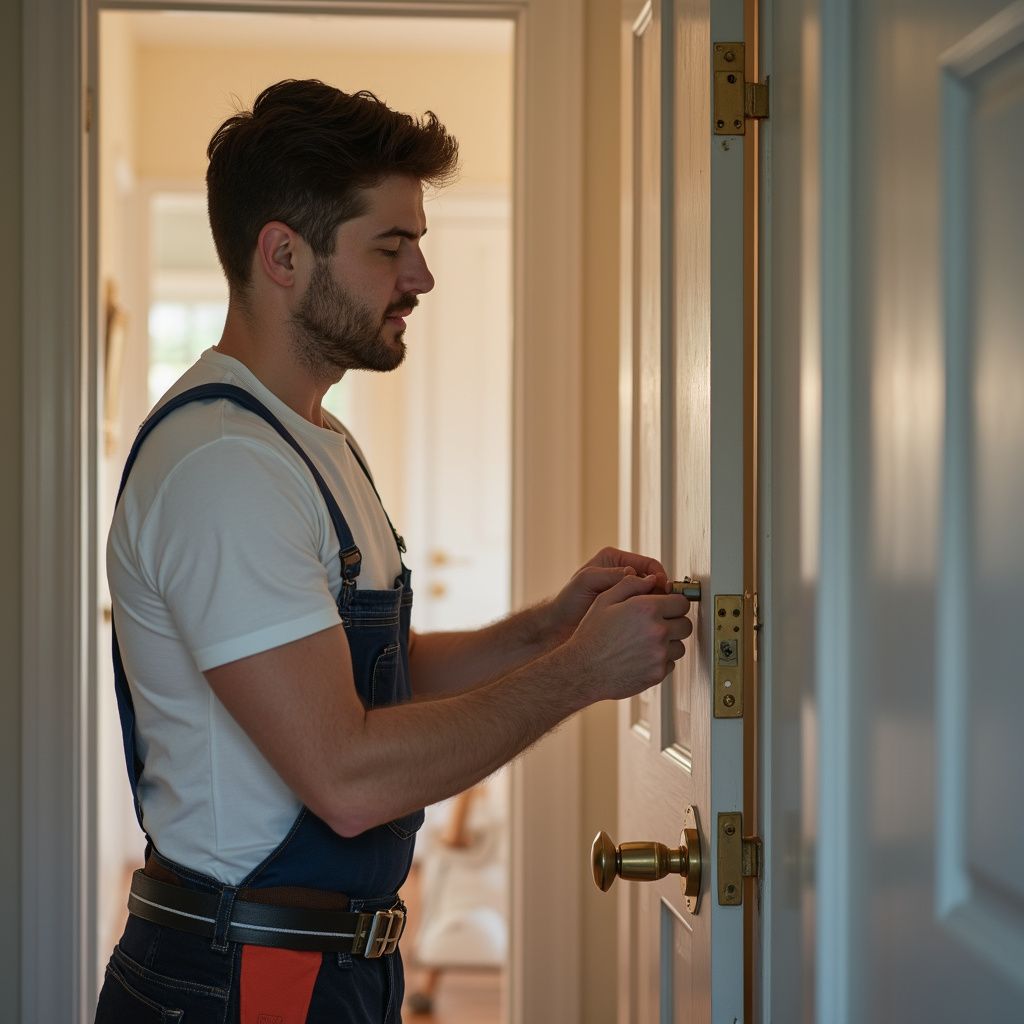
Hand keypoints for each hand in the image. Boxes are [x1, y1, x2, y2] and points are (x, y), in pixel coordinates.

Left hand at [547, 547, 669, 641]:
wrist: (560, 625)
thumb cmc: (568, 601)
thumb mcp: (586, 580)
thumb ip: (609, 574)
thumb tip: (633, 572)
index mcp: (615, 560)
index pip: (648, 564)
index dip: (659, 575)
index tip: (664, 588)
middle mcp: (623, 574)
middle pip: (653, 580)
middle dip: (660, 592)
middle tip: (664, 604)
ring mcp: (626, 593)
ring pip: (651, 596)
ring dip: (656, 605)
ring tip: (656, 615)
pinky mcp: (626, 609)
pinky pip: (645, 610)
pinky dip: (649, 615)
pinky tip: (648, 623)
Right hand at [562, 572, 692, 700]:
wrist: (583, 670)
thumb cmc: (591, 636)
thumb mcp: (604, 601)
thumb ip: (630, 585)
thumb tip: (650, 579)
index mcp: (647, 609)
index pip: (682, 602)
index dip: (675, 603)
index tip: (668, 607)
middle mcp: (657, 631)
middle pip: (686, 624)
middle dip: (675, 622)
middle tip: (659, 624)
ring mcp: (659, 654)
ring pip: (680, 646)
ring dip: (669, 643)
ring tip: (648, 642)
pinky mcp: (657, 673)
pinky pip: (670, 664)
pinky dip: (661, 661)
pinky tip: (643, 656)